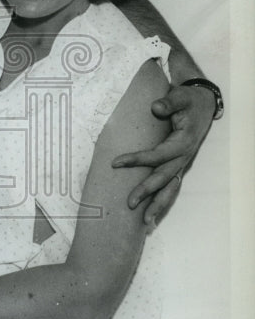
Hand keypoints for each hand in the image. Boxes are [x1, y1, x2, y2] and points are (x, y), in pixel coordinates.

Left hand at [112, 83, 215, 224]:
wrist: (202, 104)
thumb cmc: (187, 100)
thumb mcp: (180, 97)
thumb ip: (168, 103)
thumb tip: (156, 108)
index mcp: (183, 141)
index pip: (158, 155)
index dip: (138, 159)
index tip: (116, 163)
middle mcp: (184, 156)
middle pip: (164, 178)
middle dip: (147, 192)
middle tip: (129, 203)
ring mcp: (182, 163)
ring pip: (171, 188)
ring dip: (158, 205)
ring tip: (145, 222)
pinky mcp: (178, 166)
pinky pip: (171, 187)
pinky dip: (162, 201)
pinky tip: (152, 215)